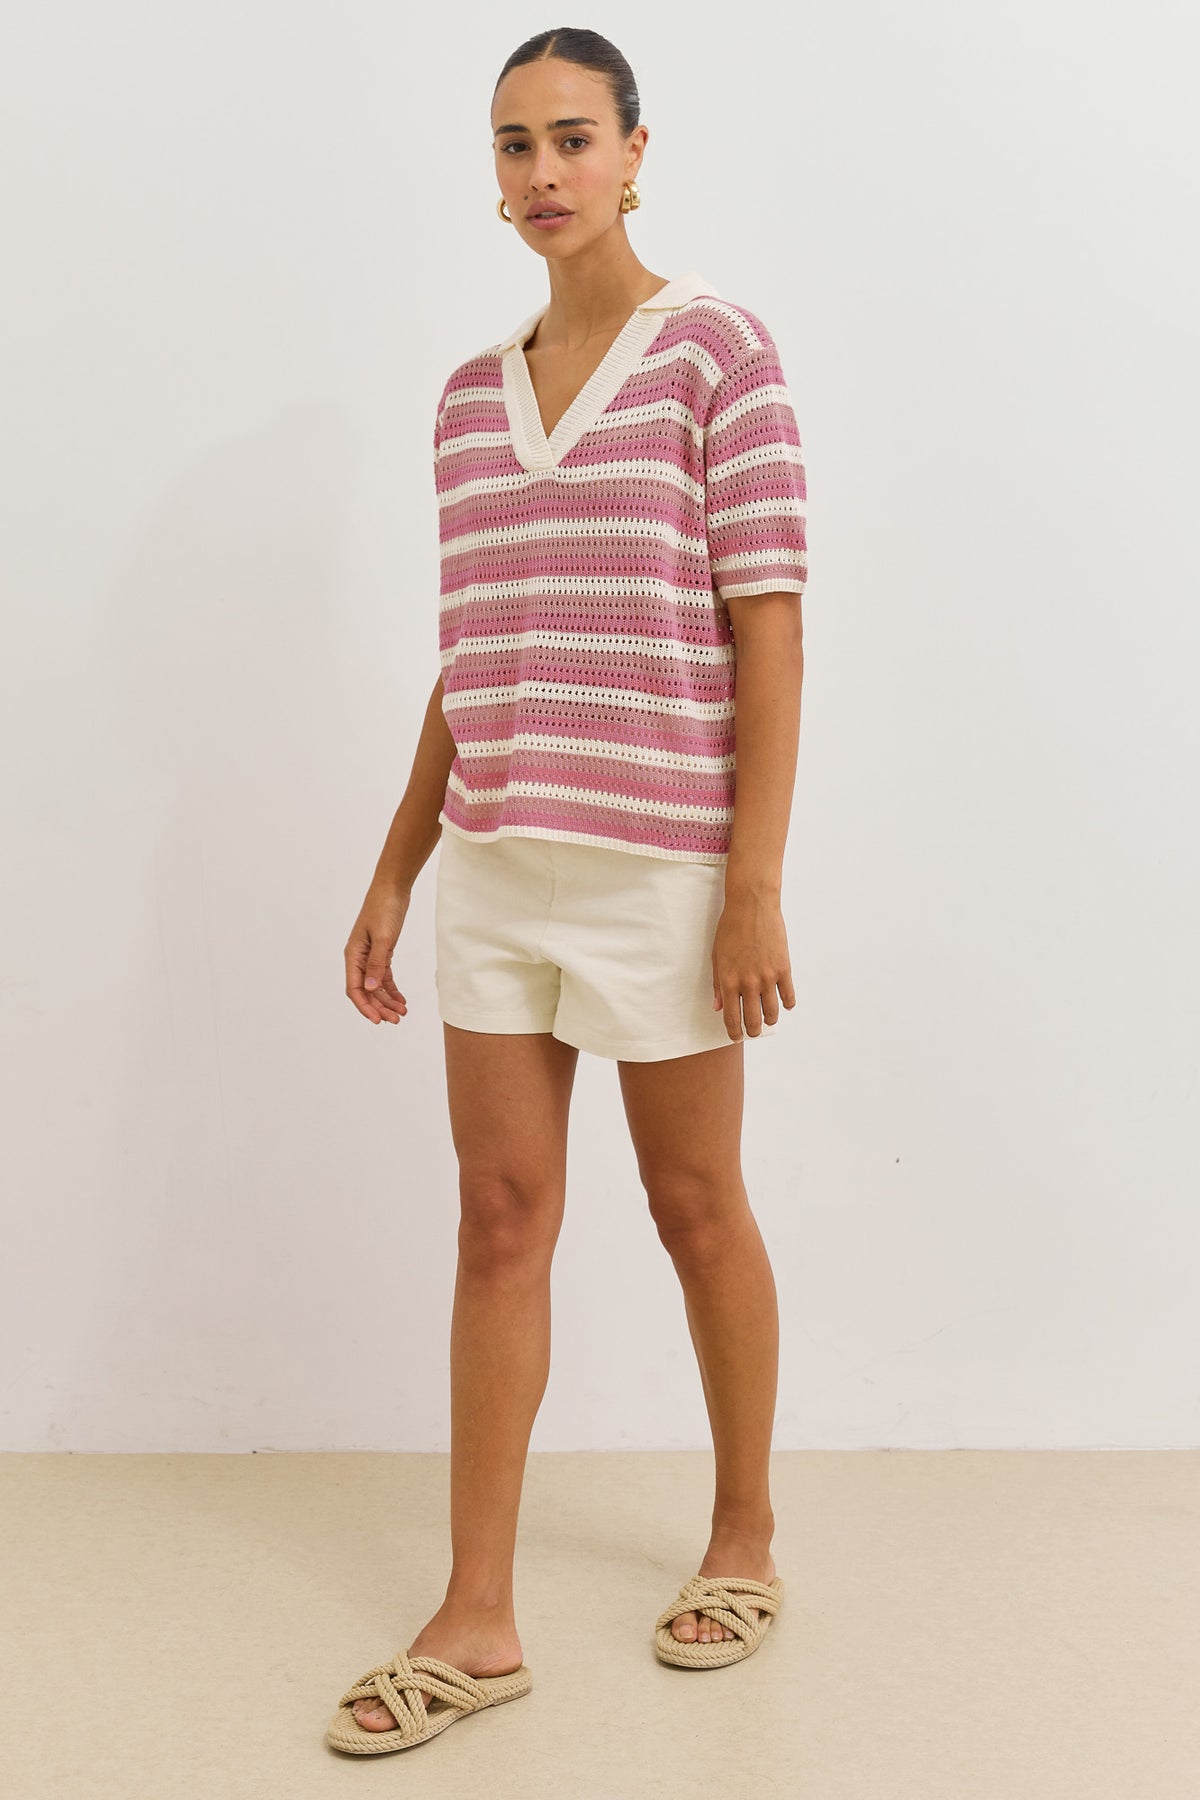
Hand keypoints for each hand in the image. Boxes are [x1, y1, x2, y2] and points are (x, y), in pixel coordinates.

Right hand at [344, 881, 411, 1023]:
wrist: (392, 888)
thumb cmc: (384, 908)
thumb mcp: (383, 937)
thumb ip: (376, 964)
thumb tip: (370, 989)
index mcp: (353, 955)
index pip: (355, 989)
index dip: (365, 1006)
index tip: (378, 1020)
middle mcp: (358, 958)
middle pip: (366, 991)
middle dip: (379, 1007)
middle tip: (396, 1020)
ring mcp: (369, 956)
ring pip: (376, 986)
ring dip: (387, 1000)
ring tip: (402, 1012)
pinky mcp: (382, 952)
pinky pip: (384, 976)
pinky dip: (392, 989)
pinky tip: (401, 1000)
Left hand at [711, 893, 795, 1041]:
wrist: (752, 906)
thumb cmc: (730, 928)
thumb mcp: (716, 956)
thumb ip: (717, 984)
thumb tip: (718, 1006)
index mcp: (728, 981)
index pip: (731, 1018)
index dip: (734, 1032)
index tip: (736, 1036)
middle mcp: (748, 983)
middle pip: (753, 1020)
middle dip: (753, 1030)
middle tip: (753, 1031)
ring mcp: (768, 977)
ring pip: (772, 1012)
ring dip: (770, 1020)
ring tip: (768, 1020)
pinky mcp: (783, 968)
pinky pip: (788, 996)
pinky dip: (787, 1004)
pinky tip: (783, 1004)